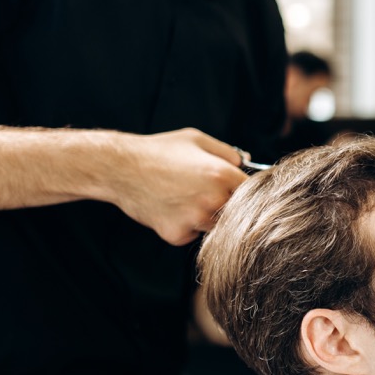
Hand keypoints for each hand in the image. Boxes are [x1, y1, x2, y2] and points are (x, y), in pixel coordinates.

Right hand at [111, 128, 248, 244]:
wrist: (121, 168)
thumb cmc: (159, 150)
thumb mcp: (196, 140)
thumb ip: (227, 152)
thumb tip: (246, 163)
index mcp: (222, 174)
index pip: (253, 192)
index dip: (247, 191)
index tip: (239, 191)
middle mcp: (212, 199)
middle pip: (236, 214)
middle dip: (226, 206)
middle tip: (205, 193)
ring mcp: (194, 219)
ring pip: (214, 226)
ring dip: (206, 216)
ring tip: (185, 197)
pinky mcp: (177, 234)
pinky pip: (192, 235)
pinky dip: (186, 226)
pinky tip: (170, 208)